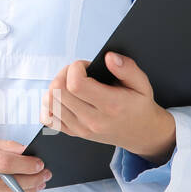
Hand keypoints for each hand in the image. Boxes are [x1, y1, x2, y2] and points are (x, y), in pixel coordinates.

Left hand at [41, 52, 176, 163]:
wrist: (142, 133)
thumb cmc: (139, 106)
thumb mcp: (142, 84)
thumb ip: (127, 68)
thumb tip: (109, 57)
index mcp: (111, 106)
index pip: (76, 84)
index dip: (75, 68)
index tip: (86, 66)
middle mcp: (93, 120)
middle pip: (58, 91)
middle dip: (64, 74)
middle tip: (77, 72)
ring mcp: (81, 129)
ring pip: (50, 103)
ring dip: (55, 87)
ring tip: (71, 84)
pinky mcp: (73, 133)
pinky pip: (48, 118)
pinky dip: (51, 104)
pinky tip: (64, 98)